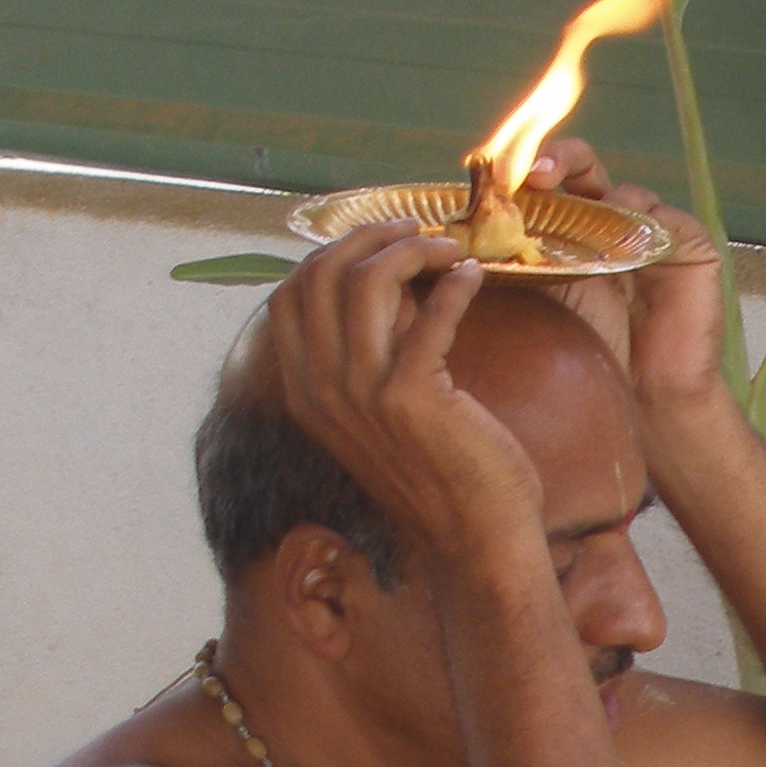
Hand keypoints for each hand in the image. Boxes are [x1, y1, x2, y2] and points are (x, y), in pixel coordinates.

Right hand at [264, 223, 545, 560]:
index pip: (290, 293)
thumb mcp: (384, 409)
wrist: (476, 537)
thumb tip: (390, 280)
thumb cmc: (442, 472)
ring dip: (411, 250)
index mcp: (304, 390)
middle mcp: (321, 388)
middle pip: (323, 274)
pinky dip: (454, 284)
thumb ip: (374, 351)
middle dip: (370, 236)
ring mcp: (361, 392)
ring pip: (366, 280)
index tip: (376, 239)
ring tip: (447, 248)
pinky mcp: (412, 395)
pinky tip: (473, 277)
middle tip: (416, 229)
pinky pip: (430, 313)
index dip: (331, 252)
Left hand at [520, 136, 729, 416]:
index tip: (498, 180)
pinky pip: (665, 218)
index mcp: (574, 225)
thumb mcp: (541, 294)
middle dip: (558, 161)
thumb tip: (452, 236)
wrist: (648, 392)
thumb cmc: (596, 349)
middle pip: (585, 165)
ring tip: (581, 245)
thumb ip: (511, 258)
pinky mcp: (689, 243)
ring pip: (625, 192)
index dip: (525, 170)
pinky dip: (643, 229)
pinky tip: (625, 255)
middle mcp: (611, 218)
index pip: (550, 178)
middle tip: (533, 178)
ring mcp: (651, 229)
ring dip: (600, 212)